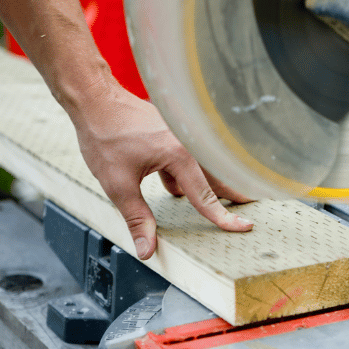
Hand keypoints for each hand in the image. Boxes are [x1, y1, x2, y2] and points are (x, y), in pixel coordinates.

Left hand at [70, 85, 253, 259]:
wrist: (95, 99)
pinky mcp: (173, 135)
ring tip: (226, 200)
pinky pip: (189, 160)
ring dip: (213, 185)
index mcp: (180, 156)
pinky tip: (175, 188)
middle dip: (234, 195)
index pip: (206, 196)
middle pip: (218, 178)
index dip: (223, 217)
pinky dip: (189, 175)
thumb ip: (137, 218)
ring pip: (204, 169)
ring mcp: (182, 137)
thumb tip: (147, 249)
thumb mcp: (117, 184)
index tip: (244, 227)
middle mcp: (188, 144)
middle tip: (252, 209)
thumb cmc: (104, 136)